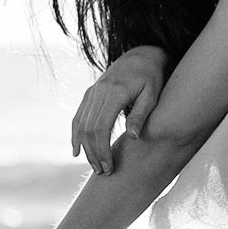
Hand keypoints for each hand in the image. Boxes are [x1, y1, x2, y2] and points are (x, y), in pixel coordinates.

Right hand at [71, 45, 168, 174]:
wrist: (142, 56)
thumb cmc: (152, 78)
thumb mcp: (152, 95)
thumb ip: (141, 115)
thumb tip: (132, 137)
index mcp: (115, 92)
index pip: (101, 128)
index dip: (103, 150)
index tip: (109, 167)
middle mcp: (99, 92)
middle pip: (88, 129)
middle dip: (94, 153)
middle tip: (103, 171)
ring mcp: (92, 92)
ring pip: (81, 124)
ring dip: (85, 147)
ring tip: (94, 165)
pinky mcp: (90, 93)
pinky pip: (78, 116)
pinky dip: (75, 134)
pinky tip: (76, 149)